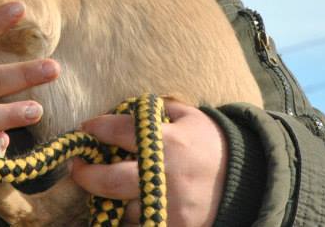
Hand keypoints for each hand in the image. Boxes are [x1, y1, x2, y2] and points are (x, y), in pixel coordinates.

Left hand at [70, 100, 227, 226]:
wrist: (247, 179)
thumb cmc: (211, 142)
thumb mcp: (188, 116)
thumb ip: (156, 112)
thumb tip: (122, 110)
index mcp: (168, 142)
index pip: (119, 132)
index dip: (97, 129)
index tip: (86, 128)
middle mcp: (165, 175)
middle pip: (109, 181)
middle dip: (85, 174)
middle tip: (77, 166)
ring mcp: (169, 206)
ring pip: (121, 208)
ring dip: (107, 198)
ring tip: (102, 185)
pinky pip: (138, 225)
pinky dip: (128, 216)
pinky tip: (124, 203)